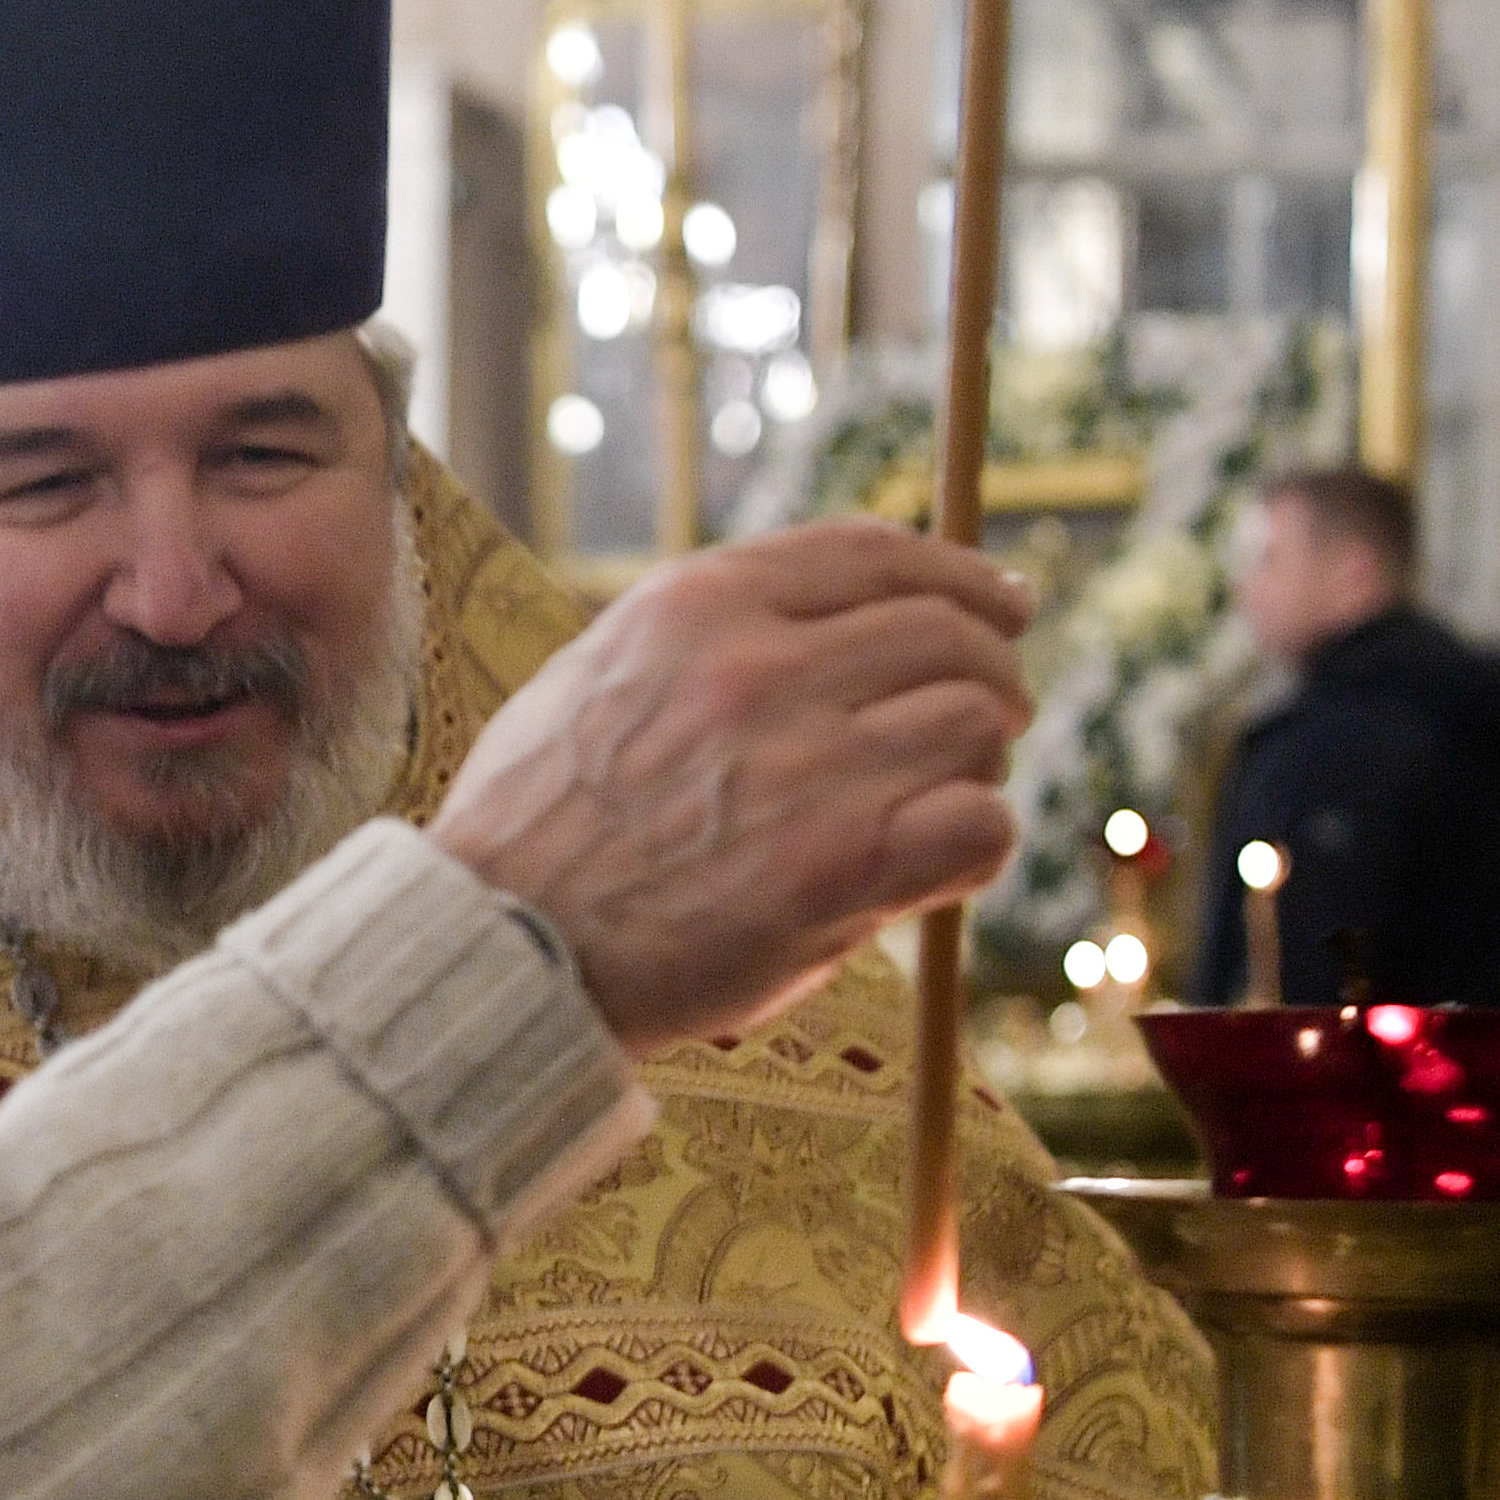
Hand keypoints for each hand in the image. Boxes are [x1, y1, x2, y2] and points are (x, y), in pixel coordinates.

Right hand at [428, 522, 1034, 1054]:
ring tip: (942, 800)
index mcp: (700, 606)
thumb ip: (707, 631)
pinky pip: (980, 824)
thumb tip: (825, 611)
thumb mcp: (599, 670)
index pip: (876, 553)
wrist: (498, 946)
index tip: (1002, 603)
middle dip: (991, 673)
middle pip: (947, 634)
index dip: (960, 575)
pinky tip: (940, 864)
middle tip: (996, 718)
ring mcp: (805, 768)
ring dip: (978, 764)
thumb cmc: (538, 824)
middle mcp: (759, 670)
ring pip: (974, 725)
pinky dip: (979, 842)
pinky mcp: (840, 870)